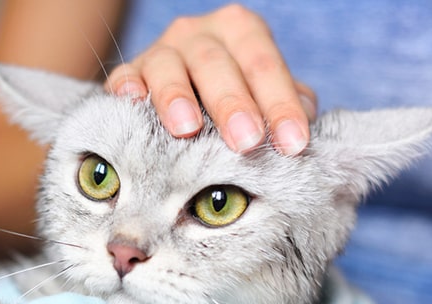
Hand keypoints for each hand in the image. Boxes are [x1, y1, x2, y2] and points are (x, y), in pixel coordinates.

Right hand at [105, 4, 316, 154]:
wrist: (184, 95)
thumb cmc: (236, 98)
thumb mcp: (266, 95)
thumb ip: (287, 102)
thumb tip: (307, 117)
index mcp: (241, 31)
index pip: (264, 64)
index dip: (280, 104)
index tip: (293, 144)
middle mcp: (199, 34)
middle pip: (216, 64)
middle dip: (233, 104)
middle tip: (247, 141)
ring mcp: (161, 52)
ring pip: (167, 67)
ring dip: (177, 97)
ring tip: (187, 129)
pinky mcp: (129, 75)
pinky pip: (125, 78)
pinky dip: (128, 90)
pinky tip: (133, 104)